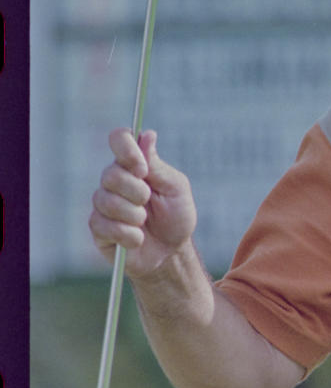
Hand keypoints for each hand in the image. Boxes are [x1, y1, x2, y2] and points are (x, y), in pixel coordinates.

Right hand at [89, 128, 196, 276]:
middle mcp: (114, 181)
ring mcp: (103, 203)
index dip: (126, 149)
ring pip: (107, 202)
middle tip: (149, 202)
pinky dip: (128, 235)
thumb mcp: (176, 189)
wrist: (171, 253)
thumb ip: (158, 165)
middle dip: (137, 192)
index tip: (142, 168)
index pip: (119, 139)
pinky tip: (137, 239)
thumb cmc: (176, 217)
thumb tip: (147, 135)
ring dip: (134, 216)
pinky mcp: (98, 228)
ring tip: (145, 223)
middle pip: (111, 174)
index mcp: (134, 165)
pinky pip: (104, 225)